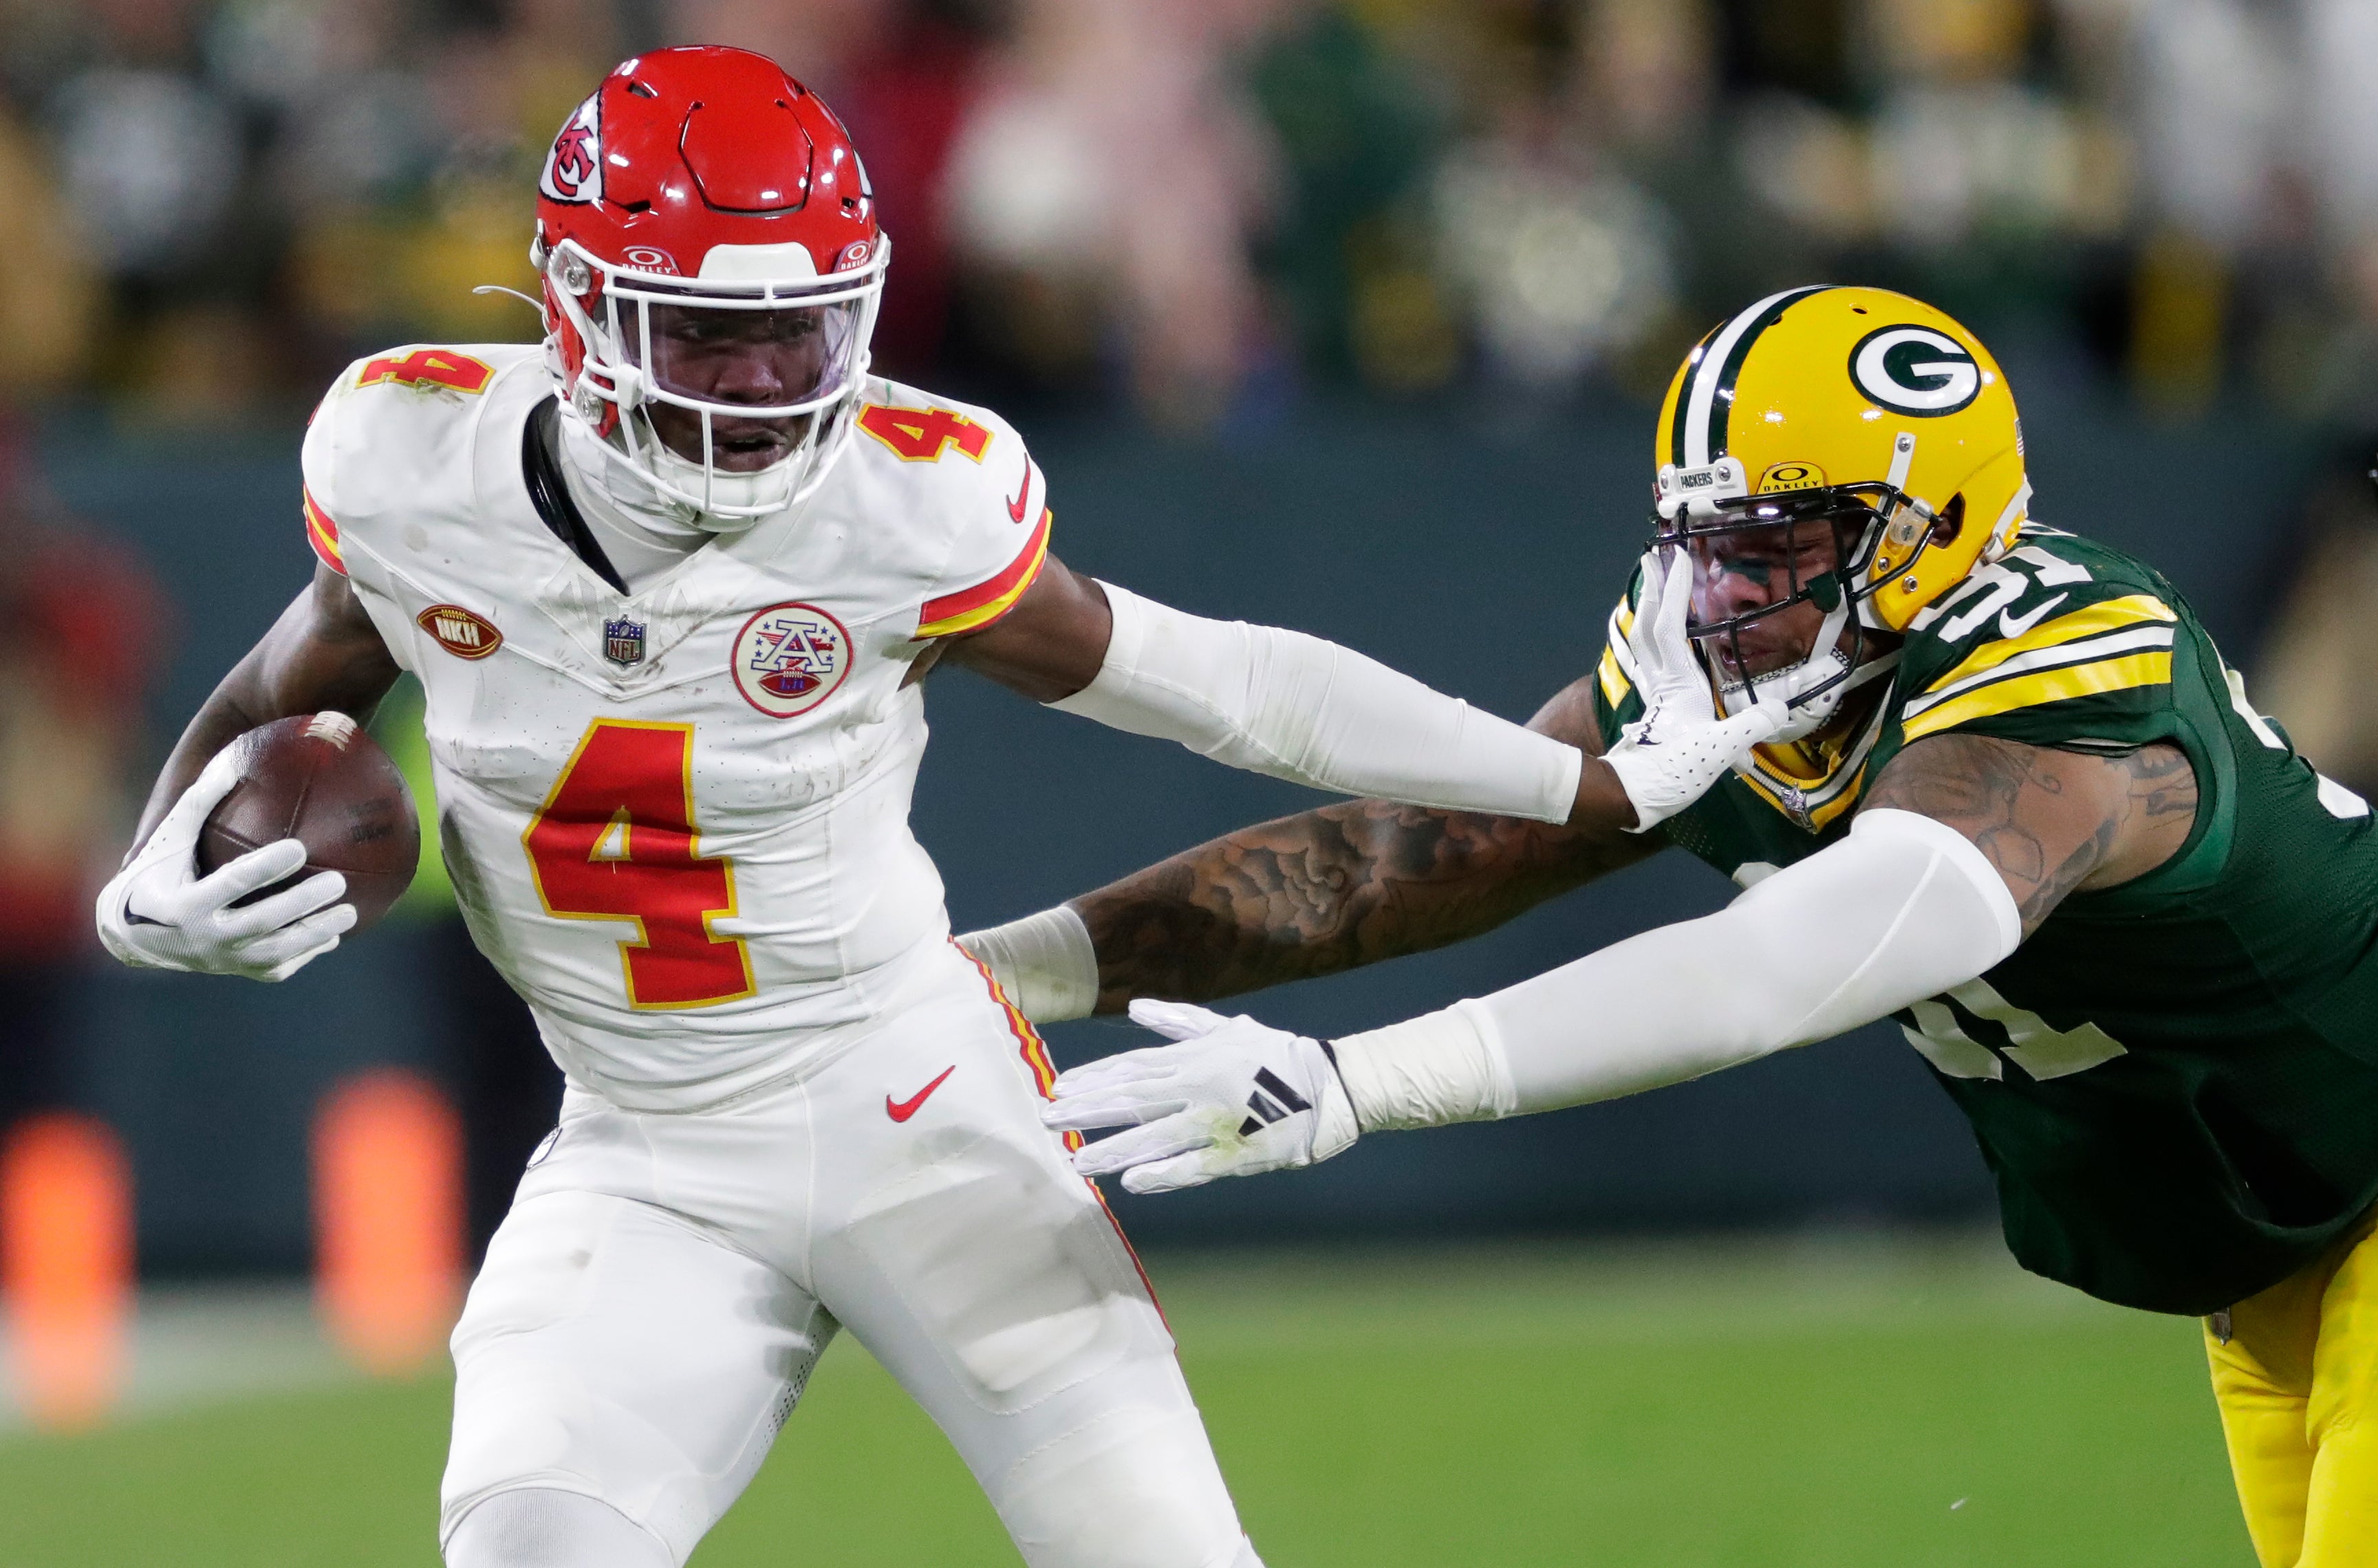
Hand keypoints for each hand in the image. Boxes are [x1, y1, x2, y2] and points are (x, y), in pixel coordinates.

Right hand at [95, 747, 355, 981]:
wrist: (135, 936)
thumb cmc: (158, 874)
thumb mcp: (169, 840)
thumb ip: (198, 802)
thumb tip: (233, 759)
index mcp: (184, 904)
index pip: (230, 884)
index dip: (265, 869)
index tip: (299, 847)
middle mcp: (204, 939)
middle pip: (261, 923)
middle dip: (301, 904)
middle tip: (338, 881)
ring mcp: (224, 961)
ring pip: (277, 952)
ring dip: (316, 934)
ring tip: (350, 912)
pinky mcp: (241, 973)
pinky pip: (280, 965)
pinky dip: (309, 951)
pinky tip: (336, 934)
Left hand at [1042, 999, 1358, 1192]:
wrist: (1332, 1086)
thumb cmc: (1277, 1056)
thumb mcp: (1228, 1028)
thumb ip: (1179, 1021)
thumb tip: (1137, 1008)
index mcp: (1196, 1057)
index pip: (1132, 1068)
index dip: (1093, 1079)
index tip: (1057, 1087)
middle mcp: (1200, 1086)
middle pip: (1133, 1098)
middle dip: (1087, 1110)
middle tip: (1046, 1119)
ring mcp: (1218, 1120)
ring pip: (1156, 1135)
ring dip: (1113, 1148)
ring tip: (1075, 1161)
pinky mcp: (1239, 1152)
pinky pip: (1194, 1166)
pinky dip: (1164, 1173)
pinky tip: (1132, 1183)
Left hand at [1601, 549, 1787, 831]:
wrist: (1632, 799)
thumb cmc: (1672, 774)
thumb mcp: (1719, 751)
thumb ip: (1749, 727)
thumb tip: (1781, 709)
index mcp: (1676, 683)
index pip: (1670, 626)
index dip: (1673, 591)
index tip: (1678, 557)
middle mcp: (1660, 682)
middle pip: (1649, 623)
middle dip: (1653, 588)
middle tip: (1655, 555)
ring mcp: (1653, 694)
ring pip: (1643, 640)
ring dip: (1646, 609)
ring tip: (1650, 582)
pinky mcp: (1652, 708)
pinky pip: (1647, 661)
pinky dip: (1647, 639)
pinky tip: (1651, 638)